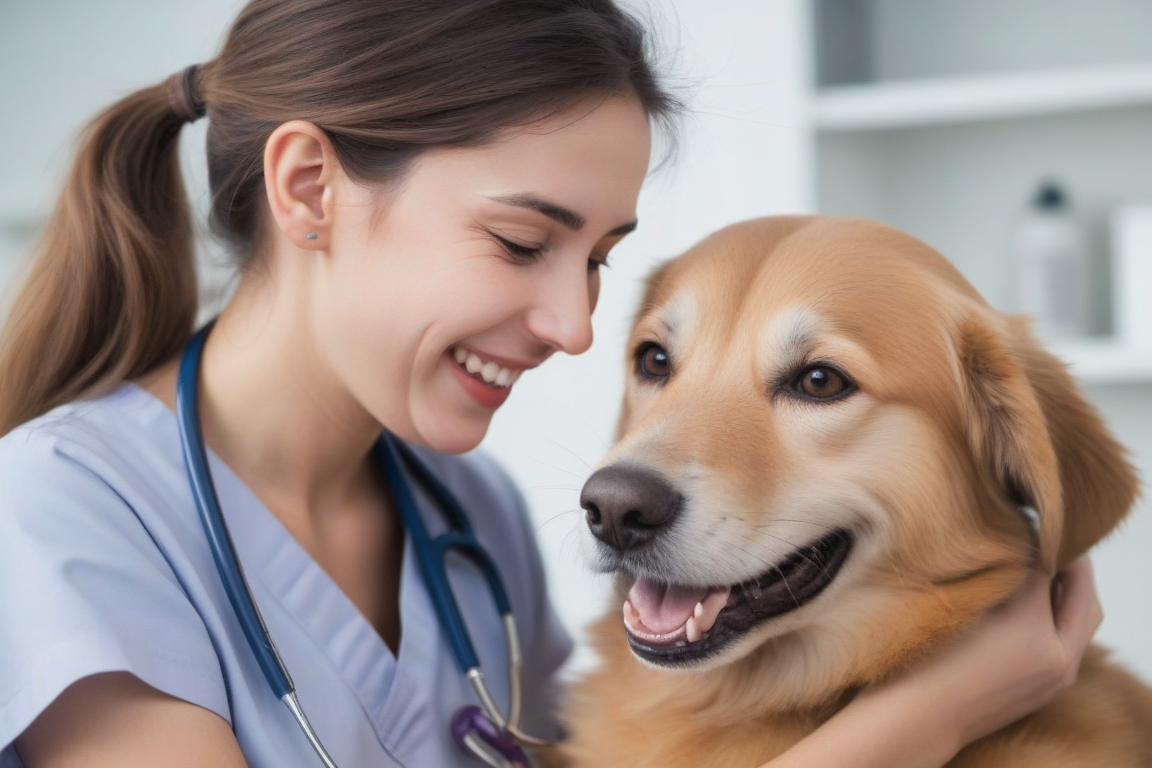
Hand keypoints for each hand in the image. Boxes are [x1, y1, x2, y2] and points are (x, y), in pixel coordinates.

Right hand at [862, 557, 1101, 753]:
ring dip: (1068, 595)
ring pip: (1078, 625)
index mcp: (1038, 634)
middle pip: (1084, 601)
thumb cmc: (927, 656)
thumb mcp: (965, 603)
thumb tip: (1017, 541)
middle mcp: (1057, 659)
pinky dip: (1058, 620)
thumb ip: (1000, 571)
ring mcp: (1052, 679)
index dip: (1039, 543)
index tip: (1025, 522)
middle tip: (1051, 540)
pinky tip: (1029, 607)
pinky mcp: (1040, 691)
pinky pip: (1066, 646)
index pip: (1052, 571)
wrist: (915, 717)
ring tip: (1041, 569)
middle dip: (1072, 568)